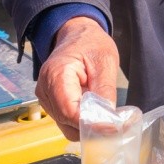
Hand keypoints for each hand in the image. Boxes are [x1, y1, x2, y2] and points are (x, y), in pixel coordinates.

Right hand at [35, 17, 118, 140]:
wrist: (77, 36)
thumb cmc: (91, 44)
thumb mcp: (105, 61)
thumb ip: (105, 90)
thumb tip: (108, 119)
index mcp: (56, 74)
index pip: (70, 111)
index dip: (92, 123)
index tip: (114, 126)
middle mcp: (45, 90)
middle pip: (67, 123)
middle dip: (92, 127)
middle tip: (118, 123)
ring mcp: (46, 98)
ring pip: (68, 127)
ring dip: (89, 126)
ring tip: (108, 114)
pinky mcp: (52, 103)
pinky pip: (68, 121)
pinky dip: (84, 122)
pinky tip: (97, 110)